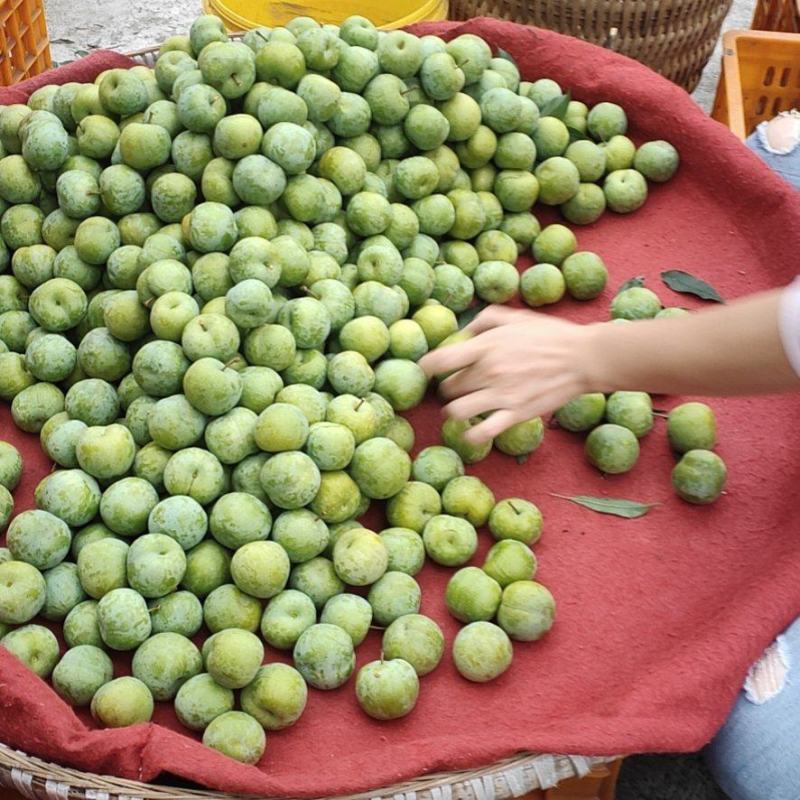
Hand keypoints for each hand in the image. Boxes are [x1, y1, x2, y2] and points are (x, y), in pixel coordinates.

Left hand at [418, 306, 595, 443]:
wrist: (583, 358)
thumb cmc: (549, 335)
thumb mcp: (514, 317)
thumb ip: (484, 320)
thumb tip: (463, 333)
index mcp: (485, 346)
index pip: (439, 360)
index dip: (427, 367)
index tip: (427, 370)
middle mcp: (488, 371)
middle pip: (447, 388)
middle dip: (448, 389)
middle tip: (457, 388)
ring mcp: (501, 395)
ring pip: (456, 411)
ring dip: (454, 412)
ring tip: (461, 409)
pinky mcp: (515, 414)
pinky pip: (482, 432)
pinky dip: (471, 436)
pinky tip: (471, 433)